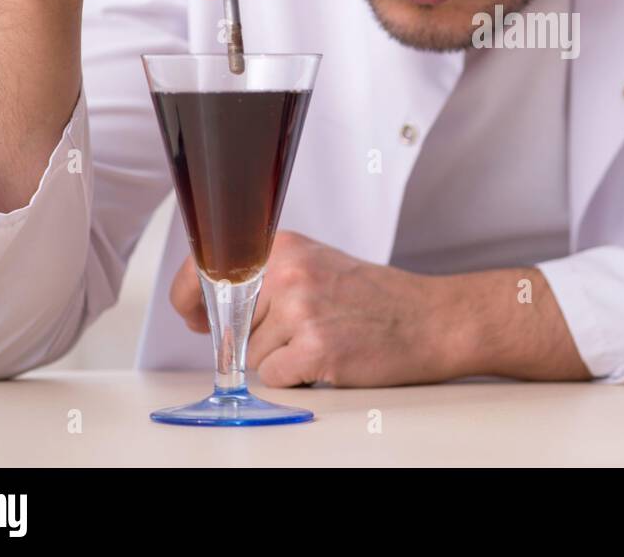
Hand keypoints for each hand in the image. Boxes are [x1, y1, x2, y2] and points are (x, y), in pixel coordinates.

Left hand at [170, 230, 463, 386]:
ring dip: (280, 357)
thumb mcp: (318, 265)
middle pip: (231, 323)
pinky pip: (273, 376)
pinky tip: (326, 358)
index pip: (207, 269)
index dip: (192, 298)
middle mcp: (288, 273)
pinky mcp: (314, 348)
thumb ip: (268, 277)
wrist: (431, 319)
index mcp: (285, 246)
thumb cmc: (377, 297)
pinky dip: (295, 377)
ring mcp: (301, 310)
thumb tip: (211, 306)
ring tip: (323, 339)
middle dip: (256, 335)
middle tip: (304, 328)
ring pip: (251, 354)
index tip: (193, 314)